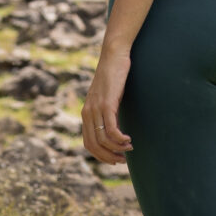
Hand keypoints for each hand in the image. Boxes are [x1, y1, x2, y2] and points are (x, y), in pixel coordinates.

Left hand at [82, 42, 132, 163]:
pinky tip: (128, 139)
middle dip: (109, 156)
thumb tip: (114, 129)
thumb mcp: (107, 97)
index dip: (101, 155)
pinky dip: (120, 139)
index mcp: (86, 113)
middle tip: (123, 160)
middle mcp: (88, 113)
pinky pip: (111, 129)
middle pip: (94, 145)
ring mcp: (96, 108)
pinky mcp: (107, 103)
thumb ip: (106, 112)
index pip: (88, 143)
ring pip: (103, 139)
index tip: (115, 159)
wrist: (113, 55)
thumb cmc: (113, 76)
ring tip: (129, 148)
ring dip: (117, 148)